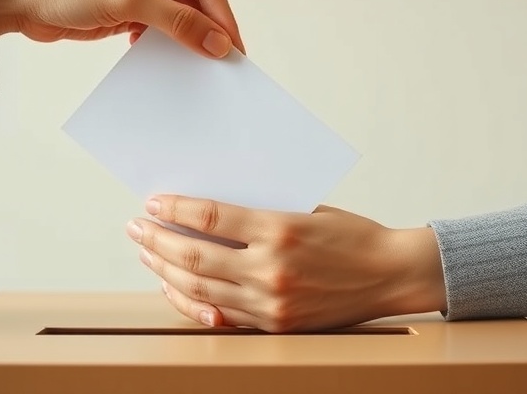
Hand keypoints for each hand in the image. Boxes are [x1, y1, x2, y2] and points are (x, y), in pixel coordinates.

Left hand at [0, 0, 243, 56]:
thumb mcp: (130, 1)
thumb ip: (178, 22)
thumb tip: (218, 42)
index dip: (223, 20)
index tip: (234, 52)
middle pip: (198, 4)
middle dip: (207, 34)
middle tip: (223, 67)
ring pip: (181, 20)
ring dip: (188, 43)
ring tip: (199, 71)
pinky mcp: (132, 9)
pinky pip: (162, 31)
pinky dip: (167, 47)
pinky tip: (168, 65)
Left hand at [126, 196, 446, 332]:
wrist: (390, 274)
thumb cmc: (352, 235)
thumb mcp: (307, 209)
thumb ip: (259, 213)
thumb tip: (206, 211)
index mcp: (280, 230)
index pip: (211, 218)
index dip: (176, 209)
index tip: (154, 202)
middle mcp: (272, 269)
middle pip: (196, 256)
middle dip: (157, 240)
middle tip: (136, 227)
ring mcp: (271, 301)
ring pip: (200, 288)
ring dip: (166, 269)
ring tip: (147, 254)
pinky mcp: (275, 324)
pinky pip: (220, 314)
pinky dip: (191, 300)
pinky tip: (174, 285)